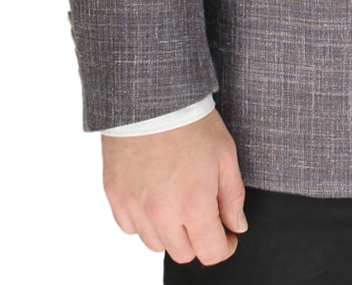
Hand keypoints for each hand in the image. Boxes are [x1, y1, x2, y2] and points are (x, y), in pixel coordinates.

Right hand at [101, 108, 247, 265]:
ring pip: (155, 243)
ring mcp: (134, 207)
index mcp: (194, 205)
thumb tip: (237, 226)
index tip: (228, 234)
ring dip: (170, 231)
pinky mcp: (115, 196)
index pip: (211, 253)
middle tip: (204, 213)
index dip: (225, 246)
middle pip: (183, 253)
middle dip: (198, 239)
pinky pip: (130, 227)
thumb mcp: (225, 154)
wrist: (150, 97)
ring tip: (177, 200)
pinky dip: (143, 220)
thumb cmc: (190, 121)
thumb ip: (233, 196)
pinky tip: (154, 196)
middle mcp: (162, 214)